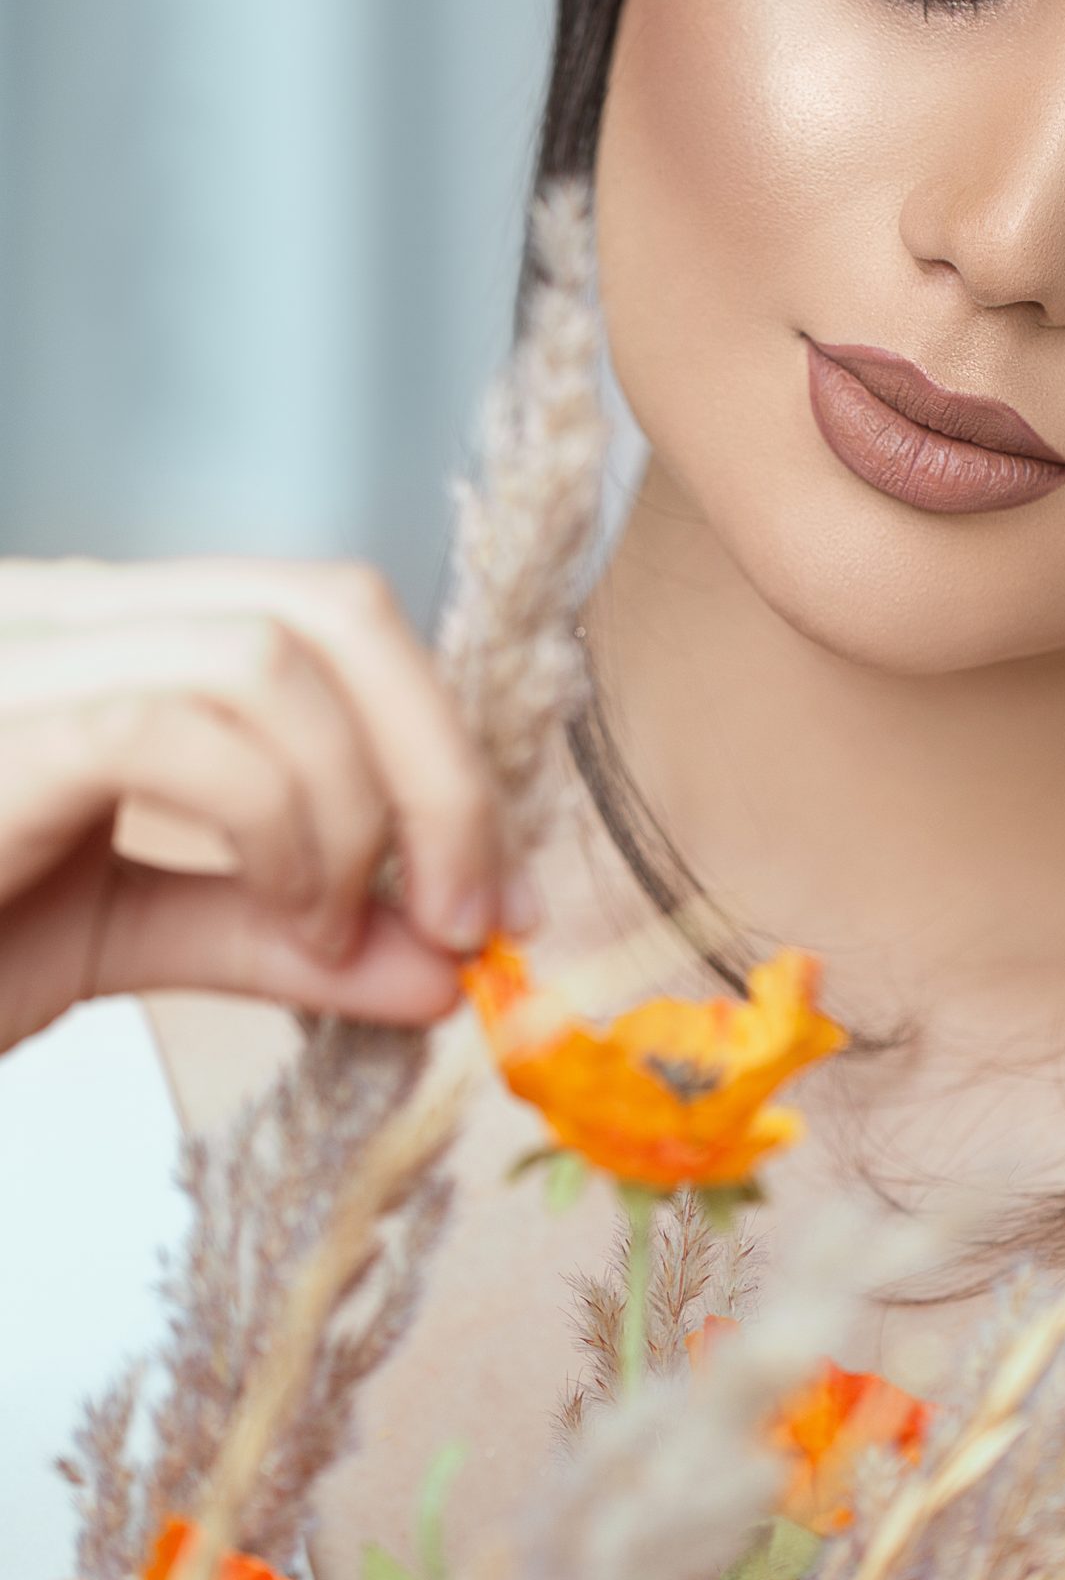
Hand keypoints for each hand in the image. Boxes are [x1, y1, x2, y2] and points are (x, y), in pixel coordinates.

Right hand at [0, 556, 514, 1053]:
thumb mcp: (130, 932)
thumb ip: (280, 938)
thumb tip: (441, 969)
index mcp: (117, 637)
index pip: (336, 621)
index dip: (444, 744)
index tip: (500, 889)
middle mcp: (76, 615)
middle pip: (336, 610)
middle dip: (440, 767)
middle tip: (467, 912)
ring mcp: (32, 656)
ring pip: (272, 656)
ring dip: (354, 808)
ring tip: (331, 931)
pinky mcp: (4, 728)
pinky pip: (176, 730)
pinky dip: (271, 826)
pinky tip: (275, 915)